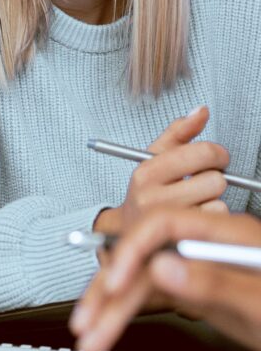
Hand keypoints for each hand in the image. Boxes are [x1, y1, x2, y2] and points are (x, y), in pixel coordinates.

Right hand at [71, 209, 260, 350]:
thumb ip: (215, 284)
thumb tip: (163, 267)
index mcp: (228, 234)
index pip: (165, 225)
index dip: (134, 250)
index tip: (116, 281)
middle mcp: (207, 246)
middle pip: (144, 256)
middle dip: (110, 289)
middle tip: (88, 321)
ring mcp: (200, 267)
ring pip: (142, 280)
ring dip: (110, 307)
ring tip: (90, 334)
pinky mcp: (196, 288)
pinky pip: (151, 296)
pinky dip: (126, 312)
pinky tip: (108, 326)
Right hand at [93, 106, 228, 235]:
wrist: (130, 231)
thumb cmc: (147, 189)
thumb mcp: (155, 157)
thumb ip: (179, 132)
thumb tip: (201, 111)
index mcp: (146, 172)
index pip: (200, 153)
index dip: (216, 153)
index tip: (214, 157)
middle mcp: (153, 197)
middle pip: (215, 179)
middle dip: (214, 177)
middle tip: (205, 179)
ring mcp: (168, 222)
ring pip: (219, 201)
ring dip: (213, 199)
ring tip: (198, 198)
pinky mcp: (183, 239)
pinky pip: (218, 221)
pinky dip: (214, 216)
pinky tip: (199, 214)